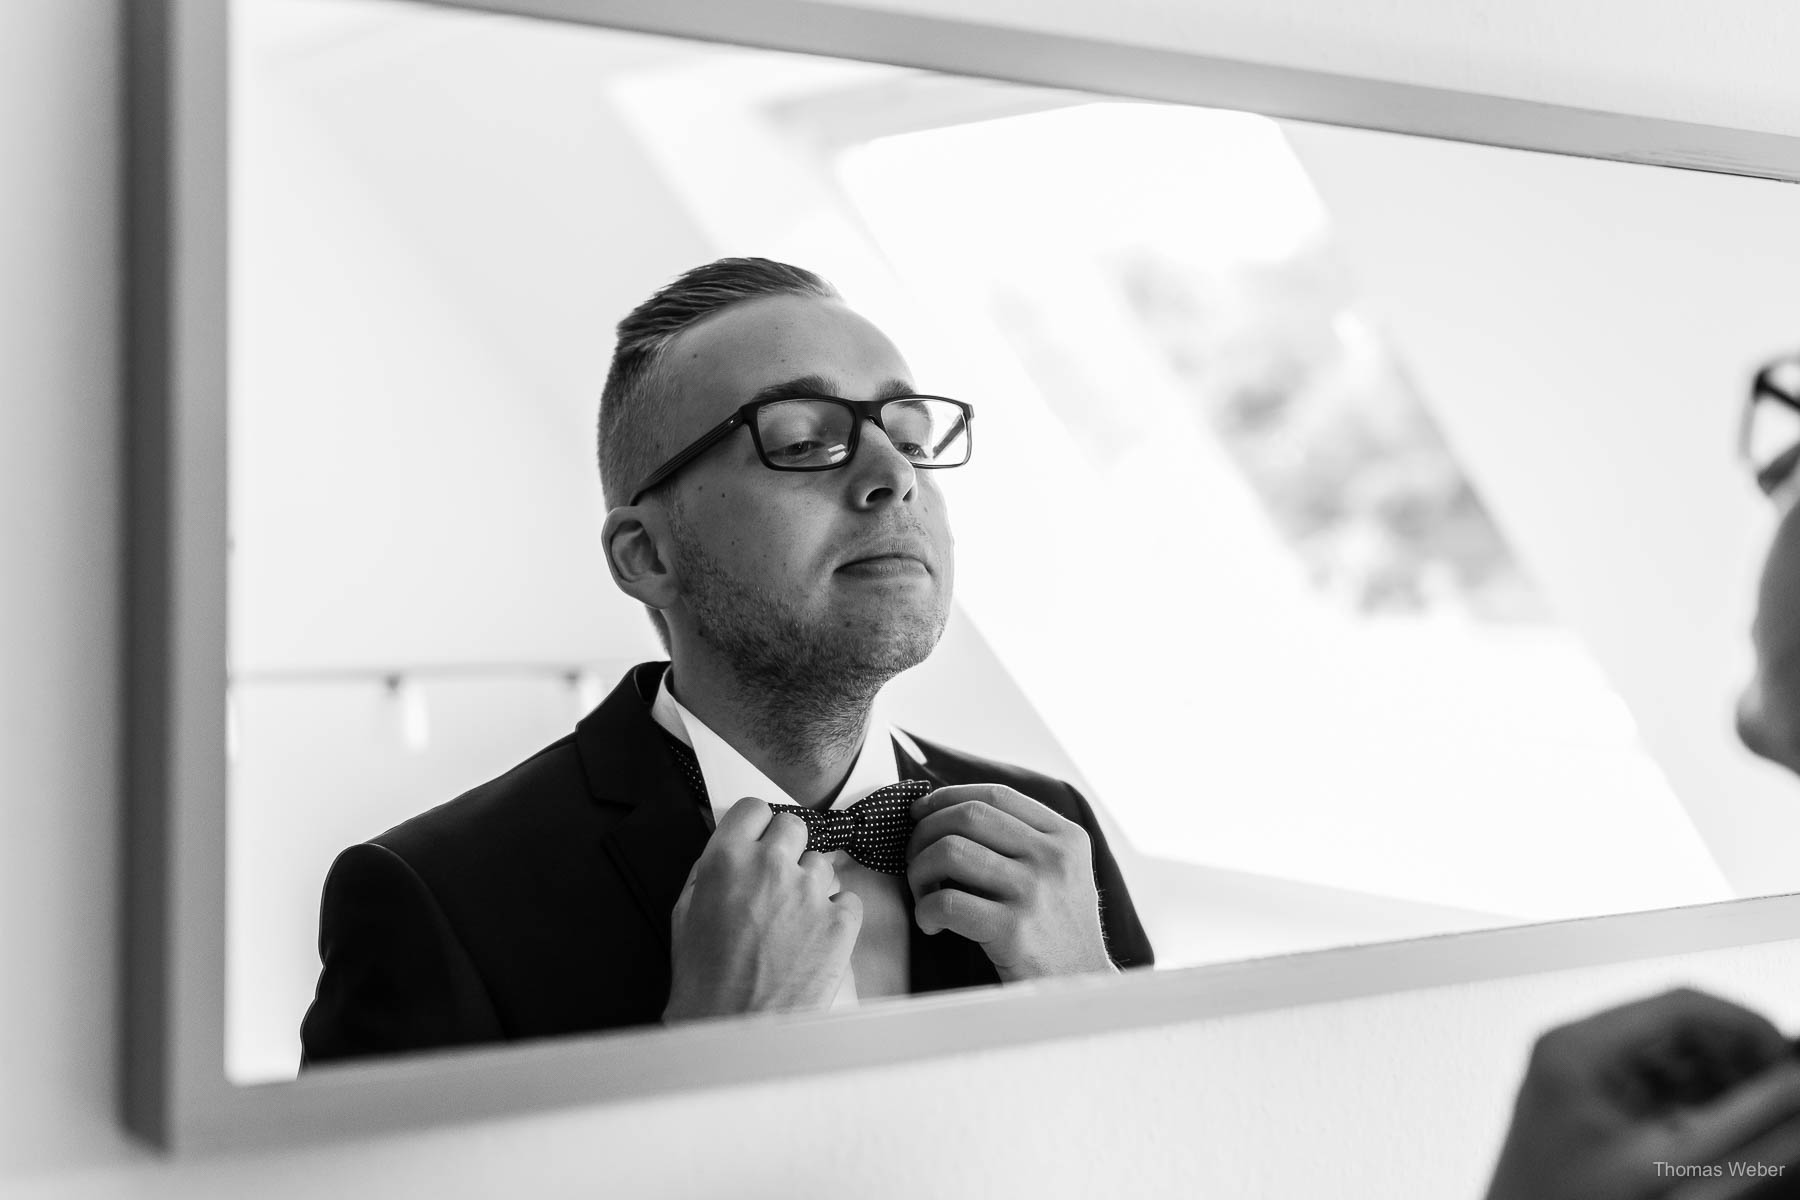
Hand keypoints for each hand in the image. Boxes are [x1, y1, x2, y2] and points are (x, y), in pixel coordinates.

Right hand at [662, 797, 860, 1021]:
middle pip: (794, 827)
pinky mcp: (840, 921)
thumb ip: (710, 872)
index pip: (754, 809)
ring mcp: (809, 892)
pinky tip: (814, 939)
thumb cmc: (705, 983)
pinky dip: (836, 915)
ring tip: (792, 924)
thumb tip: (728, 852)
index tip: (759, 840)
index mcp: (727, 861)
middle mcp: (770, 867)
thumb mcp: (685, 914)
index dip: (757, 827)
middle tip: (777, 882)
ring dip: (810, 886)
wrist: (735, 1032)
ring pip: (821, 864)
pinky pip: (848, 899)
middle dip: (786, 851)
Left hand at [905, 783, 1114, 981]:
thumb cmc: (1056, 930)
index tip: (921, 812)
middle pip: (968, 816)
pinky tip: (932, 924)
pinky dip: (925, 910)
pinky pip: (947, 902)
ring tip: (924, 895)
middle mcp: (1053, 857)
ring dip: (919, 871)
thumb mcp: (1061, 873)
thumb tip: (946, 812)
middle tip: (915, 859)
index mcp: (1066, 837)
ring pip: (950, 851)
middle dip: (925, 832)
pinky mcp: (1014, 930)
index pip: (996, 795)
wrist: (1079, 988)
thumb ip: (1021, 841)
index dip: (947, 797)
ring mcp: (1035, 892)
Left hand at [1486, 987, 1799, 1199]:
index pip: (1678, 1006)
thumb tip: (1790, 1087)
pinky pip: (1649, 1082)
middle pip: (1673, 1027)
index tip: (1785, 1059)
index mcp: (1579, 1048)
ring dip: (1716, 1079)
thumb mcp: (1668, 1164)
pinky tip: (1721, 1127)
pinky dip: (1691, 1100)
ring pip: (1665, 1055)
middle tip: (1779, 1092)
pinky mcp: (1583, 1099)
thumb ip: (1742, 1123)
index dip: (1744, 1025)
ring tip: (1756, 1112)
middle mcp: (1570, 1048)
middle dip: (1733, 1055)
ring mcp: (1573, 1071)